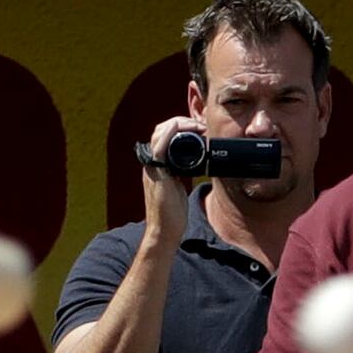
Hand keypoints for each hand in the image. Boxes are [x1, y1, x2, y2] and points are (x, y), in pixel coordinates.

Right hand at [139, 116, 202, 245]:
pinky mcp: (157, 174)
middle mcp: (152, 163)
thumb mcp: (177, 186)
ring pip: (159, 133)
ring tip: (196, 128)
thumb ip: (179, 173)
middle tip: (200, 126)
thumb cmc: (172, 213)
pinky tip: (184, 130)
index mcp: (157, 164)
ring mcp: (153, 167)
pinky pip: (159, 147)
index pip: (163, 135)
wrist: (164, 231)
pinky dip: (170, 134)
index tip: (199, 129)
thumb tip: (194, 165)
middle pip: (160, 130)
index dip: (180, 126)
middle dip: (181, 122)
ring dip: (179, 125)